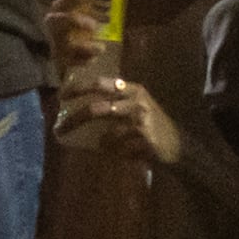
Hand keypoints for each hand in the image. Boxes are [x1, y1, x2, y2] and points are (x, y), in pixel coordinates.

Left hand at [53, 69, 186, 167]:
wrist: (179, 146)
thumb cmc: (153, 126)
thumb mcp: (136, 108)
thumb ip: (114, 104)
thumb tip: (80, 108)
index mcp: (132, 89)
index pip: (100, 83)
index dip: (79, 88)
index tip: (62, 96)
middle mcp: (136, 101)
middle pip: (97, 108)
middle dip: (75, 118)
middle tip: (60, 127)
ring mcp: (140, 121)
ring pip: (107, 135)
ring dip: (100, 144)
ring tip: (102, 149)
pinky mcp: (144, 140)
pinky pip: (119, 149)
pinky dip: (114, 153)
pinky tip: (121, 155)